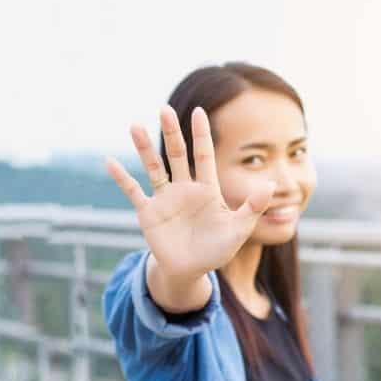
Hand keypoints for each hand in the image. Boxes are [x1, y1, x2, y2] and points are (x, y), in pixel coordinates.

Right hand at [105, 105, 276, 282]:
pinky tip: (110, 161)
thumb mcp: (239, 229)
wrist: (190, 271)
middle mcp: (184, 189)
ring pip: (153, 167)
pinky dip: (122, 177)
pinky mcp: (148, 213)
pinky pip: (133, 191)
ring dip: (143, 148)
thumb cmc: (216, 250)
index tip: (199, 110)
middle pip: (177, 154)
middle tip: (164, 109)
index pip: (203, 155)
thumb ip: (253, 207)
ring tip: (134, 125)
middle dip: (171, 132)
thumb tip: (270, 184)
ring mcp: (165, 199)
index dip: (201, 134)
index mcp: (206, 189)